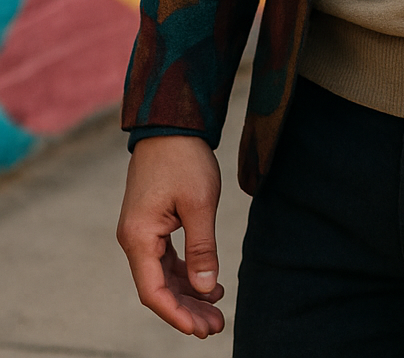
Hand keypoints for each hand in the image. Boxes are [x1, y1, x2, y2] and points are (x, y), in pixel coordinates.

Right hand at [117, 135, 224, 337]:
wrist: (171, 124)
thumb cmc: (185, 159)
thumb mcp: (200, 204)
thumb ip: (202, 249)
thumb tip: (206, 288)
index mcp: (139, 236)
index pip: (153, 292)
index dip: (176, 315)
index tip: (200, 330)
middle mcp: (134, 238)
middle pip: (158, 288)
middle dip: (187, 310)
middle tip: (216, 326)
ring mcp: (141, 231)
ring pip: (163, 275)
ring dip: (188, 294)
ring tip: (217, 310)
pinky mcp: (151, 223)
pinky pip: (166, 259)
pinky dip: (186, 273)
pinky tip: (209, 283)